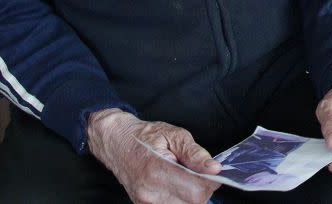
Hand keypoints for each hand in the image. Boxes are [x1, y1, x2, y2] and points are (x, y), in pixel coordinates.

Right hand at [87, 108, 221, 203]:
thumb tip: (215, 168)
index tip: (211, 171)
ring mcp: (145, 201)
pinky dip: (180, 199)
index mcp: (157, 170)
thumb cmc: (145, 136)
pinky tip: (176, 186)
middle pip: (193, 202)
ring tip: (185, 178)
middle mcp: (150, 191)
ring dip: (191, 196)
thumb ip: (195, 153)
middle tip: (198, 173)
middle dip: (202, 189)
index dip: (210, 182)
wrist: (116, 142)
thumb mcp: (174, 134)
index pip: (196, 190)